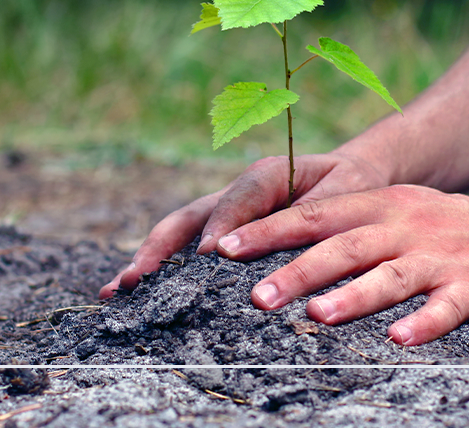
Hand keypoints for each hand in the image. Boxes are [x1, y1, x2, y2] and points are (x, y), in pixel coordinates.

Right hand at [99, 152, 389, 296]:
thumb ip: (319, 211)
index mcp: (268, 174)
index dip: (222, 225)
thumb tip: (290, 240)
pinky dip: (161, 269)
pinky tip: (133, 295)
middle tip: (134, 280)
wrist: (351, 175)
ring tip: (116, 291)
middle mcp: (237, 192)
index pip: (239, 198)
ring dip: (148, 260)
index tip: (208, 256)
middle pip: (190, 216)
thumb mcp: (348, 190)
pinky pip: (187, 248)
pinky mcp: (223, 232)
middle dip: (160, 247)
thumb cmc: (352, 184)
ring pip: (179, 233)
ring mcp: (225, 212)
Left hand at [212, 185, 468, 345]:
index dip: (269, 230)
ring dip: (353, 296)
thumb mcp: (400, 212)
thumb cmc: (451, 229)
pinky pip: (447, 307)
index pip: (316, 214)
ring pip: (391, 275)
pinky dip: (424, 323)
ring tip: (317, 317)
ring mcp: (442, 256)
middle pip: (345, 245)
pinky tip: (400, 340)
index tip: (224, 247)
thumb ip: (349, 227)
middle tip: (256, 295)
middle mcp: (407, 226)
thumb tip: (281, 252)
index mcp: (383, 205)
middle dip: (298, 270)